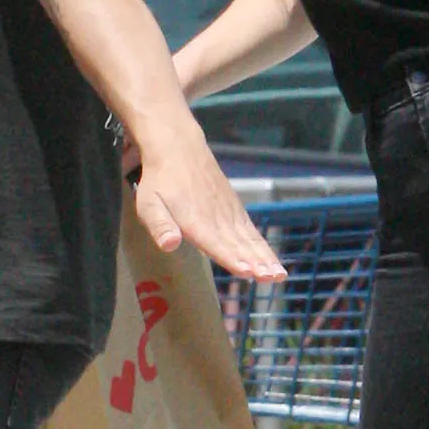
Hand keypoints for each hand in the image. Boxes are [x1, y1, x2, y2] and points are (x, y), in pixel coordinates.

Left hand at [132, 126, 285, 281]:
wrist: (180, 149)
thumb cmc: (160, 181)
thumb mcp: (149, 203)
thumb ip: (160, 225)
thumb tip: (169, 244)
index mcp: (196, 221)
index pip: (216, 243)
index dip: (231, 258)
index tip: (248, 271)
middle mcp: (217, 219)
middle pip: (240, 245)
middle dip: (257, 263)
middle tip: (273, 278)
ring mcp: (229, 214)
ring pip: (251, 240)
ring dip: (266, 258)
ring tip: (279, 275)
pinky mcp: (235, 210)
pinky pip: (252, 232)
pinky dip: (263, 247)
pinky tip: (272, 262)